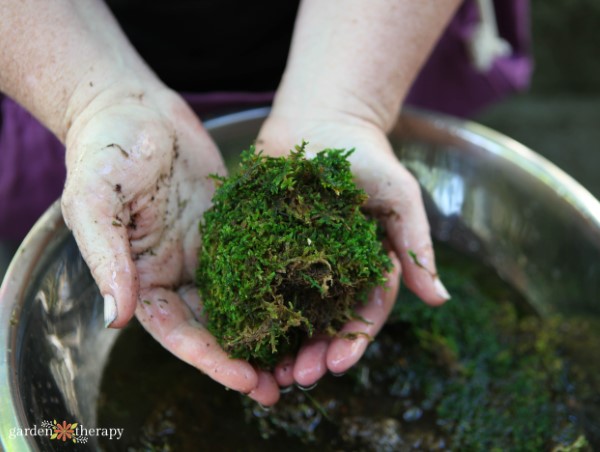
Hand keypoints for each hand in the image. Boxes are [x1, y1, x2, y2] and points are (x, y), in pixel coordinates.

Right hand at [61, 87, 279, 404]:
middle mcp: (178, 271)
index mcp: (144, 277)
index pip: (177, 331)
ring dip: (269, 328)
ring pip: (242, 299)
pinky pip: (258, 258)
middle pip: (215, 325)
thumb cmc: (105, 150)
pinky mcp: (231, 226)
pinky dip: (279, 282)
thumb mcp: (95, 200)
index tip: (246, 380)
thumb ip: (106, 258)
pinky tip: (309, 297)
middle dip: (246, 357)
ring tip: (305, 353)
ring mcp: (207, 250)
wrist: (134, 107)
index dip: (210, 359)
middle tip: (284, 385)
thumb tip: (116, 319)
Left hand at [256, 112, 449, 388]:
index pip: (361, 314)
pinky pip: (251, 278)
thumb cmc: (367, 158)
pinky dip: (246, 307)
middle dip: (312, 354)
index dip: (351, 342)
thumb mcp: (400, 198)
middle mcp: (327, 271)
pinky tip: (236, 330)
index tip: (337, 367)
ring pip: (285, 311)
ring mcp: (291, 259)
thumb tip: (441, 299)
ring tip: (266, 373)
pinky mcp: (259, 242)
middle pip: (320, 323)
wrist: (321, 118)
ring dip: (278, 344)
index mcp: (363, 268)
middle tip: (296, 379)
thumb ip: (416, 245)